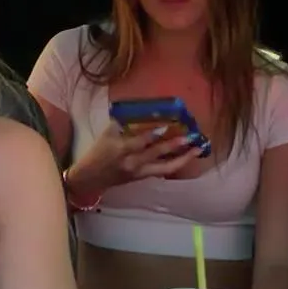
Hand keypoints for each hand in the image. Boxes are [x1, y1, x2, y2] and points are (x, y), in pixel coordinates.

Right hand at [66, 121, 200, 198]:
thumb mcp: (106, 135)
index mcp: (122, 149)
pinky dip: (176, 164)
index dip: (154, 133)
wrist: (90, 178)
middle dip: (176, 145)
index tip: (167, 125)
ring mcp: (140, 172)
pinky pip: (163, 171)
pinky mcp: (143, 177)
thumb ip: (122, 123)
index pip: (141, 141)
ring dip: (183, 158)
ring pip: (166, 167)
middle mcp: (133, 162)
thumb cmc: (97, 152)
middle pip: (158, 154)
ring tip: (197, 150)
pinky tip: (187, 156)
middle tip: (191, 137)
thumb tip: (139, 110)